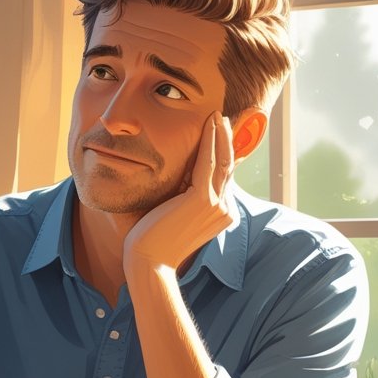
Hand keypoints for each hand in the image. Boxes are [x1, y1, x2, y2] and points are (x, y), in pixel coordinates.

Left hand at [123, 111, 237, 272]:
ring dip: (220, 135)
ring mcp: (217, 206)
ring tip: (216, 115)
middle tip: (221, 117)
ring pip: (223, 162)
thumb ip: (184, 194)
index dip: (221, 153)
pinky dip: (209, 141)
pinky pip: (208, 163)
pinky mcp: (203, 201)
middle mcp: (224, 210)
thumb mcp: (175, 212)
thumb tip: (182, 171)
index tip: (217, 132)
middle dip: (226, 140)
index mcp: (220, 214)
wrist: (148, 262)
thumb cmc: (154, 241)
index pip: (222, 178)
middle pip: (228, 167)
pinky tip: (209, 124)